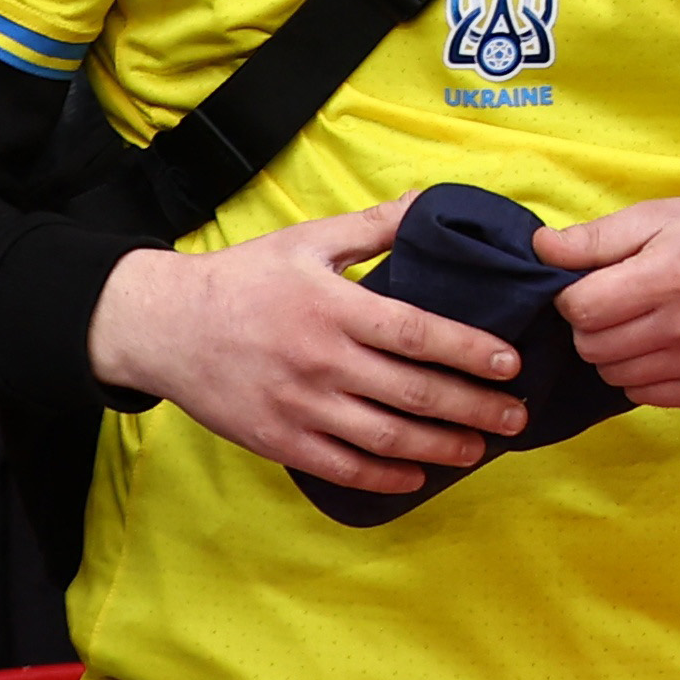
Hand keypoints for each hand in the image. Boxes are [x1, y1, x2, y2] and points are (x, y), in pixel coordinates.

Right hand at [92, 206, 529, 492]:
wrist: (162, 325)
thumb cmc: (243, 278)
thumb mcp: (309, 240)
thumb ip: (376, 226)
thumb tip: (432, 202)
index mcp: (335, 309)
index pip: (418, 334)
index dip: (470, 351)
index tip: (513, 364)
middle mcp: (321, 362)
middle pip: (413, 393)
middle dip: (474, 407)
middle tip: (517, 416)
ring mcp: (298, 407)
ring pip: (384, 437)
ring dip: (440, 447)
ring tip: (479, 449)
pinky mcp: (275, 440)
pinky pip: (339, 467)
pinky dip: (384, 477)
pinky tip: (417, 476)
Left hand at [538, 192, 679, 408]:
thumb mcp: (662, 215)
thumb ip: (597, 237)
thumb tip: (540, 249)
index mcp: (672, 274)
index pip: (581, 308)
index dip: (573, 295)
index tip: (593, 283)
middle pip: (592, 346)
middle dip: (591, 324)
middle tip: (619, 301)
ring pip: (612, 375)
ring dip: (614, 350)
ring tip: (641, 322)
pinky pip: (642, 394)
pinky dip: (640, 373)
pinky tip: (661, 345)